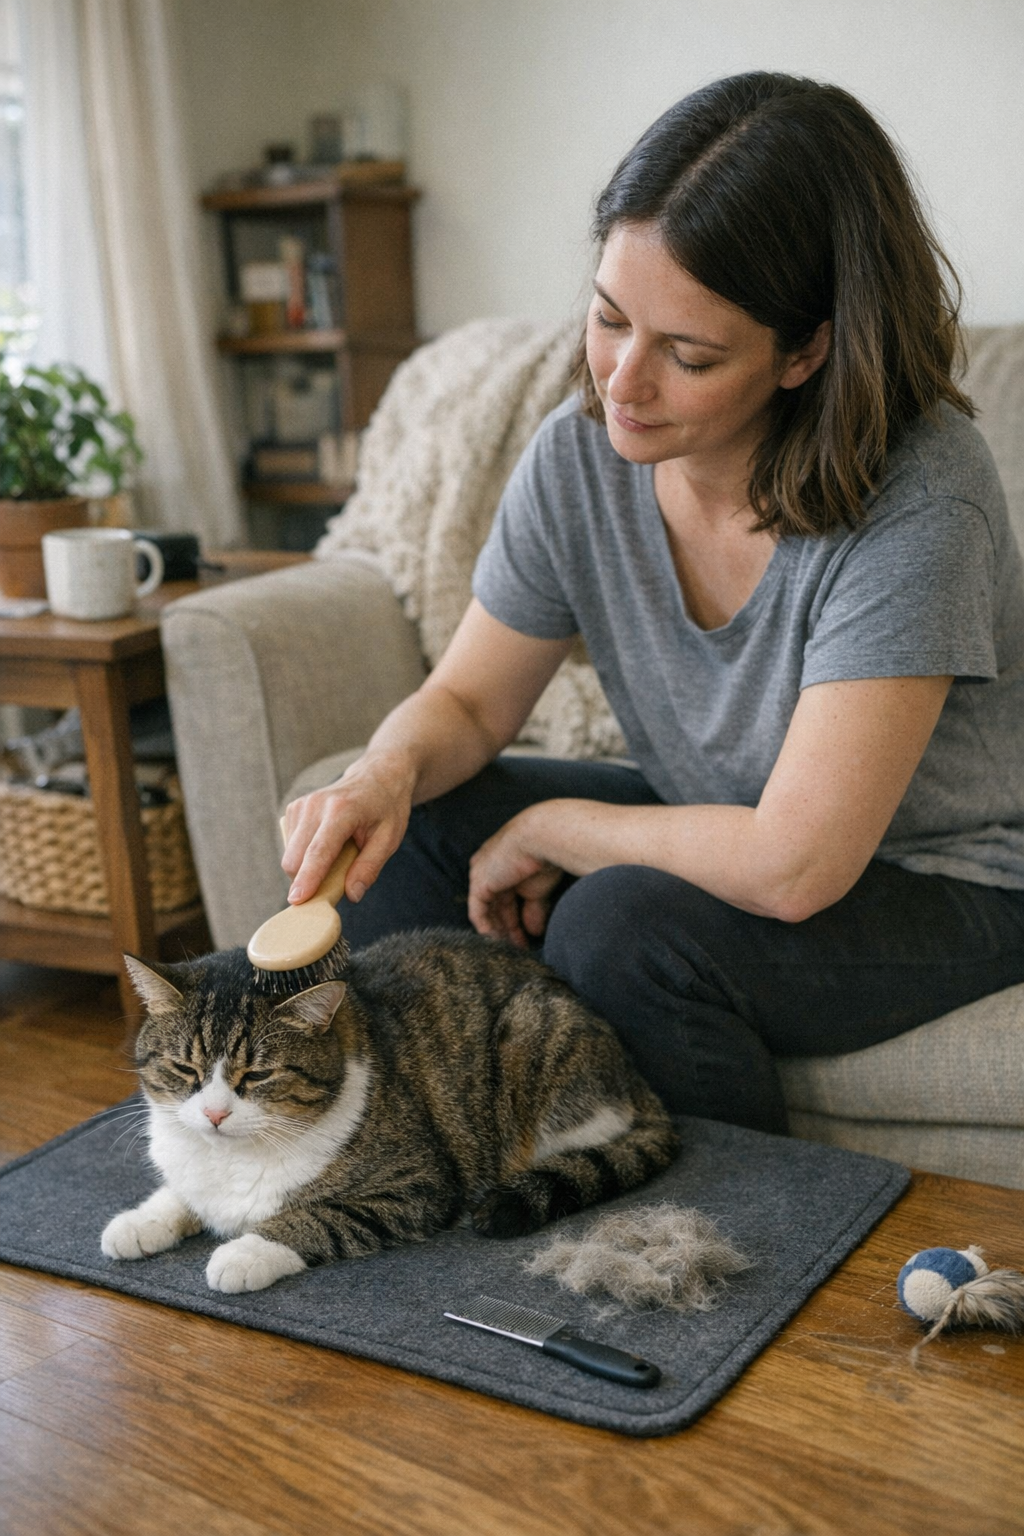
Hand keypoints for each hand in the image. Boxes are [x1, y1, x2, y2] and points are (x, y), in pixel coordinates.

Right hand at [281, 751, 415, 904]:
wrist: (377, 776)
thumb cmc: (386, 808)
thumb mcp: (389, 839)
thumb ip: (369, 868)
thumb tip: (352, 895)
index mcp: (342, 811)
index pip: (319, 851)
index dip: (308, 878)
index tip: (296, 900)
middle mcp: (315, 805)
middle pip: (296, 858)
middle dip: (307, 881)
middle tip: (334, 884)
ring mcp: (301, 805)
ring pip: (290, 855)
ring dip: (306, 868)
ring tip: (334, 858)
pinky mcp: (294, 809)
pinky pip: (290, 846)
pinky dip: (303, 855)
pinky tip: (325, 846)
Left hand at [468, 811, 564, 947]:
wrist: (543, 836)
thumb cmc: (548, 855)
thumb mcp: (540, 888)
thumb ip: (534, 909)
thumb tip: (534, 932)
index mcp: (507, 865)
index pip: (507, 897)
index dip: (516, 919)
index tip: (527, 937)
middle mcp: (491, 868)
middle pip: (497, 906)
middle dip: (509, 928)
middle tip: (519, 949)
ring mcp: (482, 875)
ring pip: (487, 911)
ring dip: (499, 932)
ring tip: (511, 950)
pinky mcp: (479, 883)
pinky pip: (478, 912)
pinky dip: (487, 929)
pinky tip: (499, 942)